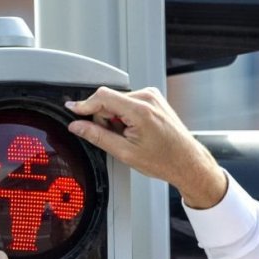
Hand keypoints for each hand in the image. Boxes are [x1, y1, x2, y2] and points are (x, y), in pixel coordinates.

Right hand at [66, 86, 227, 208]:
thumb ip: (97, 136)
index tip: (73, 110)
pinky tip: (135, 131)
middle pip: (109, 100)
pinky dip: (125, 116)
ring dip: (116, 118)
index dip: (84, 105)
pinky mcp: (153, 99)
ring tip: (129, 136)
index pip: (102, 97)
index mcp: (140, 110)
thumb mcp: (124, 152)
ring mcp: (152, 96)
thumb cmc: (164, 159)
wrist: (186, 162)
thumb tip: (78, 127)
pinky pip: (129, 103)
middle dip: (104, 118)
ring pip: (118, 102)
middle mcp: (148, 97)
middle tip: (116, 138)